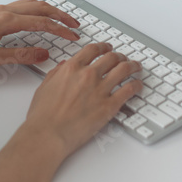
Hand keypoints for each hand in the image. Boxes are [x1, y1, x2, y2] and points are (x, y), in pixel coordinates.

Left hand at [0, 0, 79, 68]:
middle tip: (76, 25)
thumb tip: (43, 54)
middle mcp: (4, 11)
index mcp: (5, 21)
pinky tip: (38, 17)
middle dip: (60, 15)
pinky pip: (22, 6)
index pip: (41, 22)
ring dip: (49, 10)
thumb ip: (19, 56)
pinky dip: (37, 9)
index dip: (60, 29)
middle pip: (40, 8)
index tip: (74, 36)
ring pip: (31, 4)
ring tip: (62, 19)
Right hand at [24, 43, 141, 156]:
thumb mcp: (45, 86)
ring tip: (136, 67)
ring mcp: (100, 90)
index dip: (103, 46)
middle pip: (111, 57)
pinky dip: (136, 85)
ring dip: (132, 66)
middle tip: (123, 58)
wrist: (48, 134)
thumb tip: (64, 66)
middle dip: (119, 56)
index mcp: (72, 68)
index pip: (93, 50)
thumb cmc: (43, 115)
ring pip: (124, 69)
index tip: (107, 48)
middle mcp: (88, 75)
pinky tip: (138, 85)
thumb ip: (57, 73)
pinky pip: (129, 90)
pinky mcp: (109, 106)